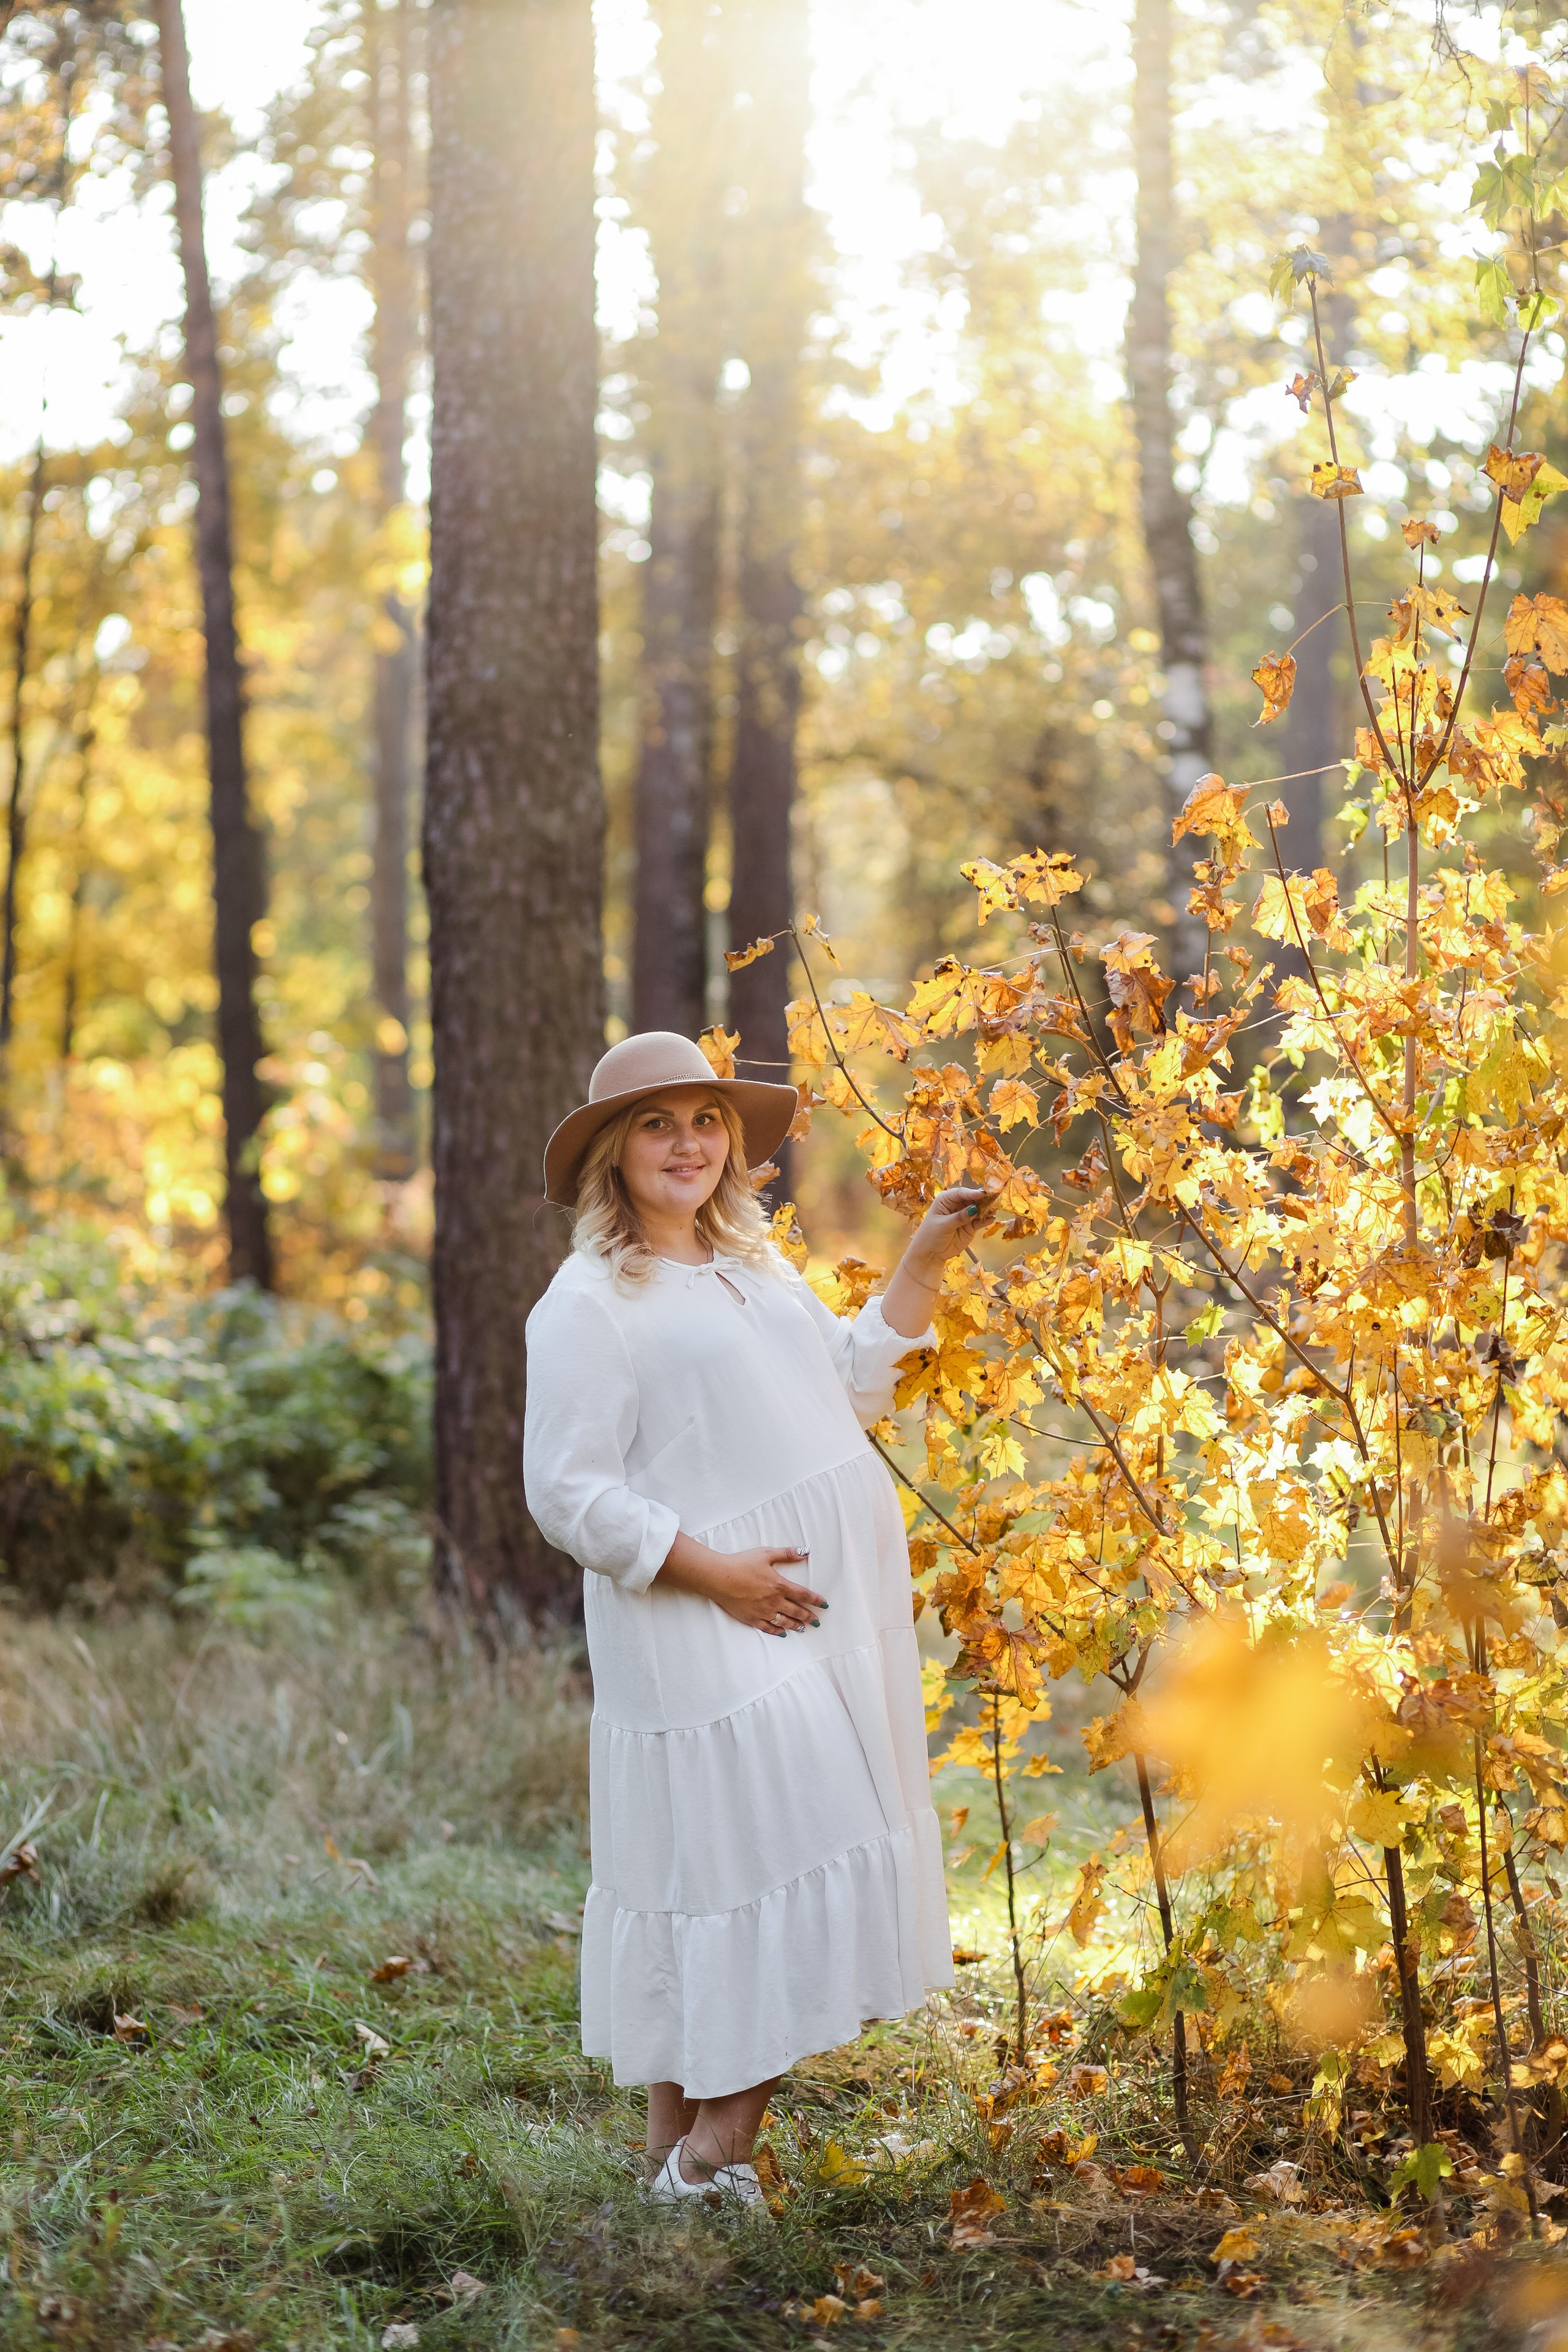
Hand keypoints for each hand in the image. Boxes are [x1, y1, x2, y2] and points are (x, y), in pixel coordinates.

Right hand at [656, 1535, 827, 1634]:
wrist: (719, 1577)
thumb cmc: (742, 1563)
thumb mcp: (766, 1554)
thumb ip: (787, 1554)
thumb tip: (805, 1552)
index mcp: (779, 1585)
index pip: (803, 1594)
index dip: (815, 1600)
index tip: (824, 1604)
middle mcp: (774, 1601)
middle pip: (796, 1611)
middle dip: (808, 1616)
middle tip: (817, 1621)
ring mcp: (763, 1611)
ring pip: (784, 1621)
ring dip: (796, 1625)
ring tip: (803, 1628)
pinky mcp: (751, 1618)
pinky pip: (768, 1628)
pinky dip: (777, 1631)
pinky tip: (783, 1633)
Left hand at [908, 1185, 991, 1271]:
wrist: (931, 1253)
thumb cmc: (930, 1235)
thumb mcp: (943, 1225)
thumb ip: (959, 1217)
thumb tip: (974, 1209)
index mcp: (945, 1200)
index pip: (960, 1193)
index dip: (971, 1193)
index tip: (982, 1194)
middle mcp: (956, 1205)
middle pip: (972, 1199)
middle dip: (982, 1199)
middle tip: (993, 1199)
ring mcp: (964, 1215)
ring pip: (978, 1209)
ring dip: (986, 1209)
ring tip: (994, 1209)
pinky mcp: (970, 1226)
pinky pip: (980, 1221)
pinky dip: (986, 1220)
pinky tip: (991, 1219)